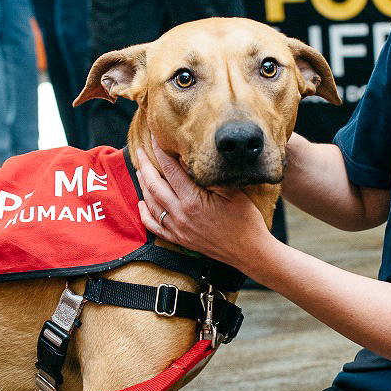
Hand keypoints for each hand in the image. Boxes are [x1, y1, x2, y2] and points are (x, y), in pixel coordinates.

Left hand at [134, 139, 271, 270]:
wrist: (249, 251)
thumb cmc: (245, 220)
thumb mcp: (232, 192)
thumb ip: (208, 177)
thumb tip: (189, 161)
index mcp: (193, 200)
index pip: (170, 170)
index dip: (160, 152)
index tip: (155, 139)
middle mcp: (181, 214)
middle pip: (155, 185)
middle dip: (146, 165)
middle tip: (140, 151)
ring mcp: (178, 229)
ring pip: (151, 204)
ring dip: (143, 185)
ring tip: (140, 171)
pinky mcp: (180, 239)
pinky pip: (155, 226)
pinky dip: (145, 214)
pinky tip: (141, 204)